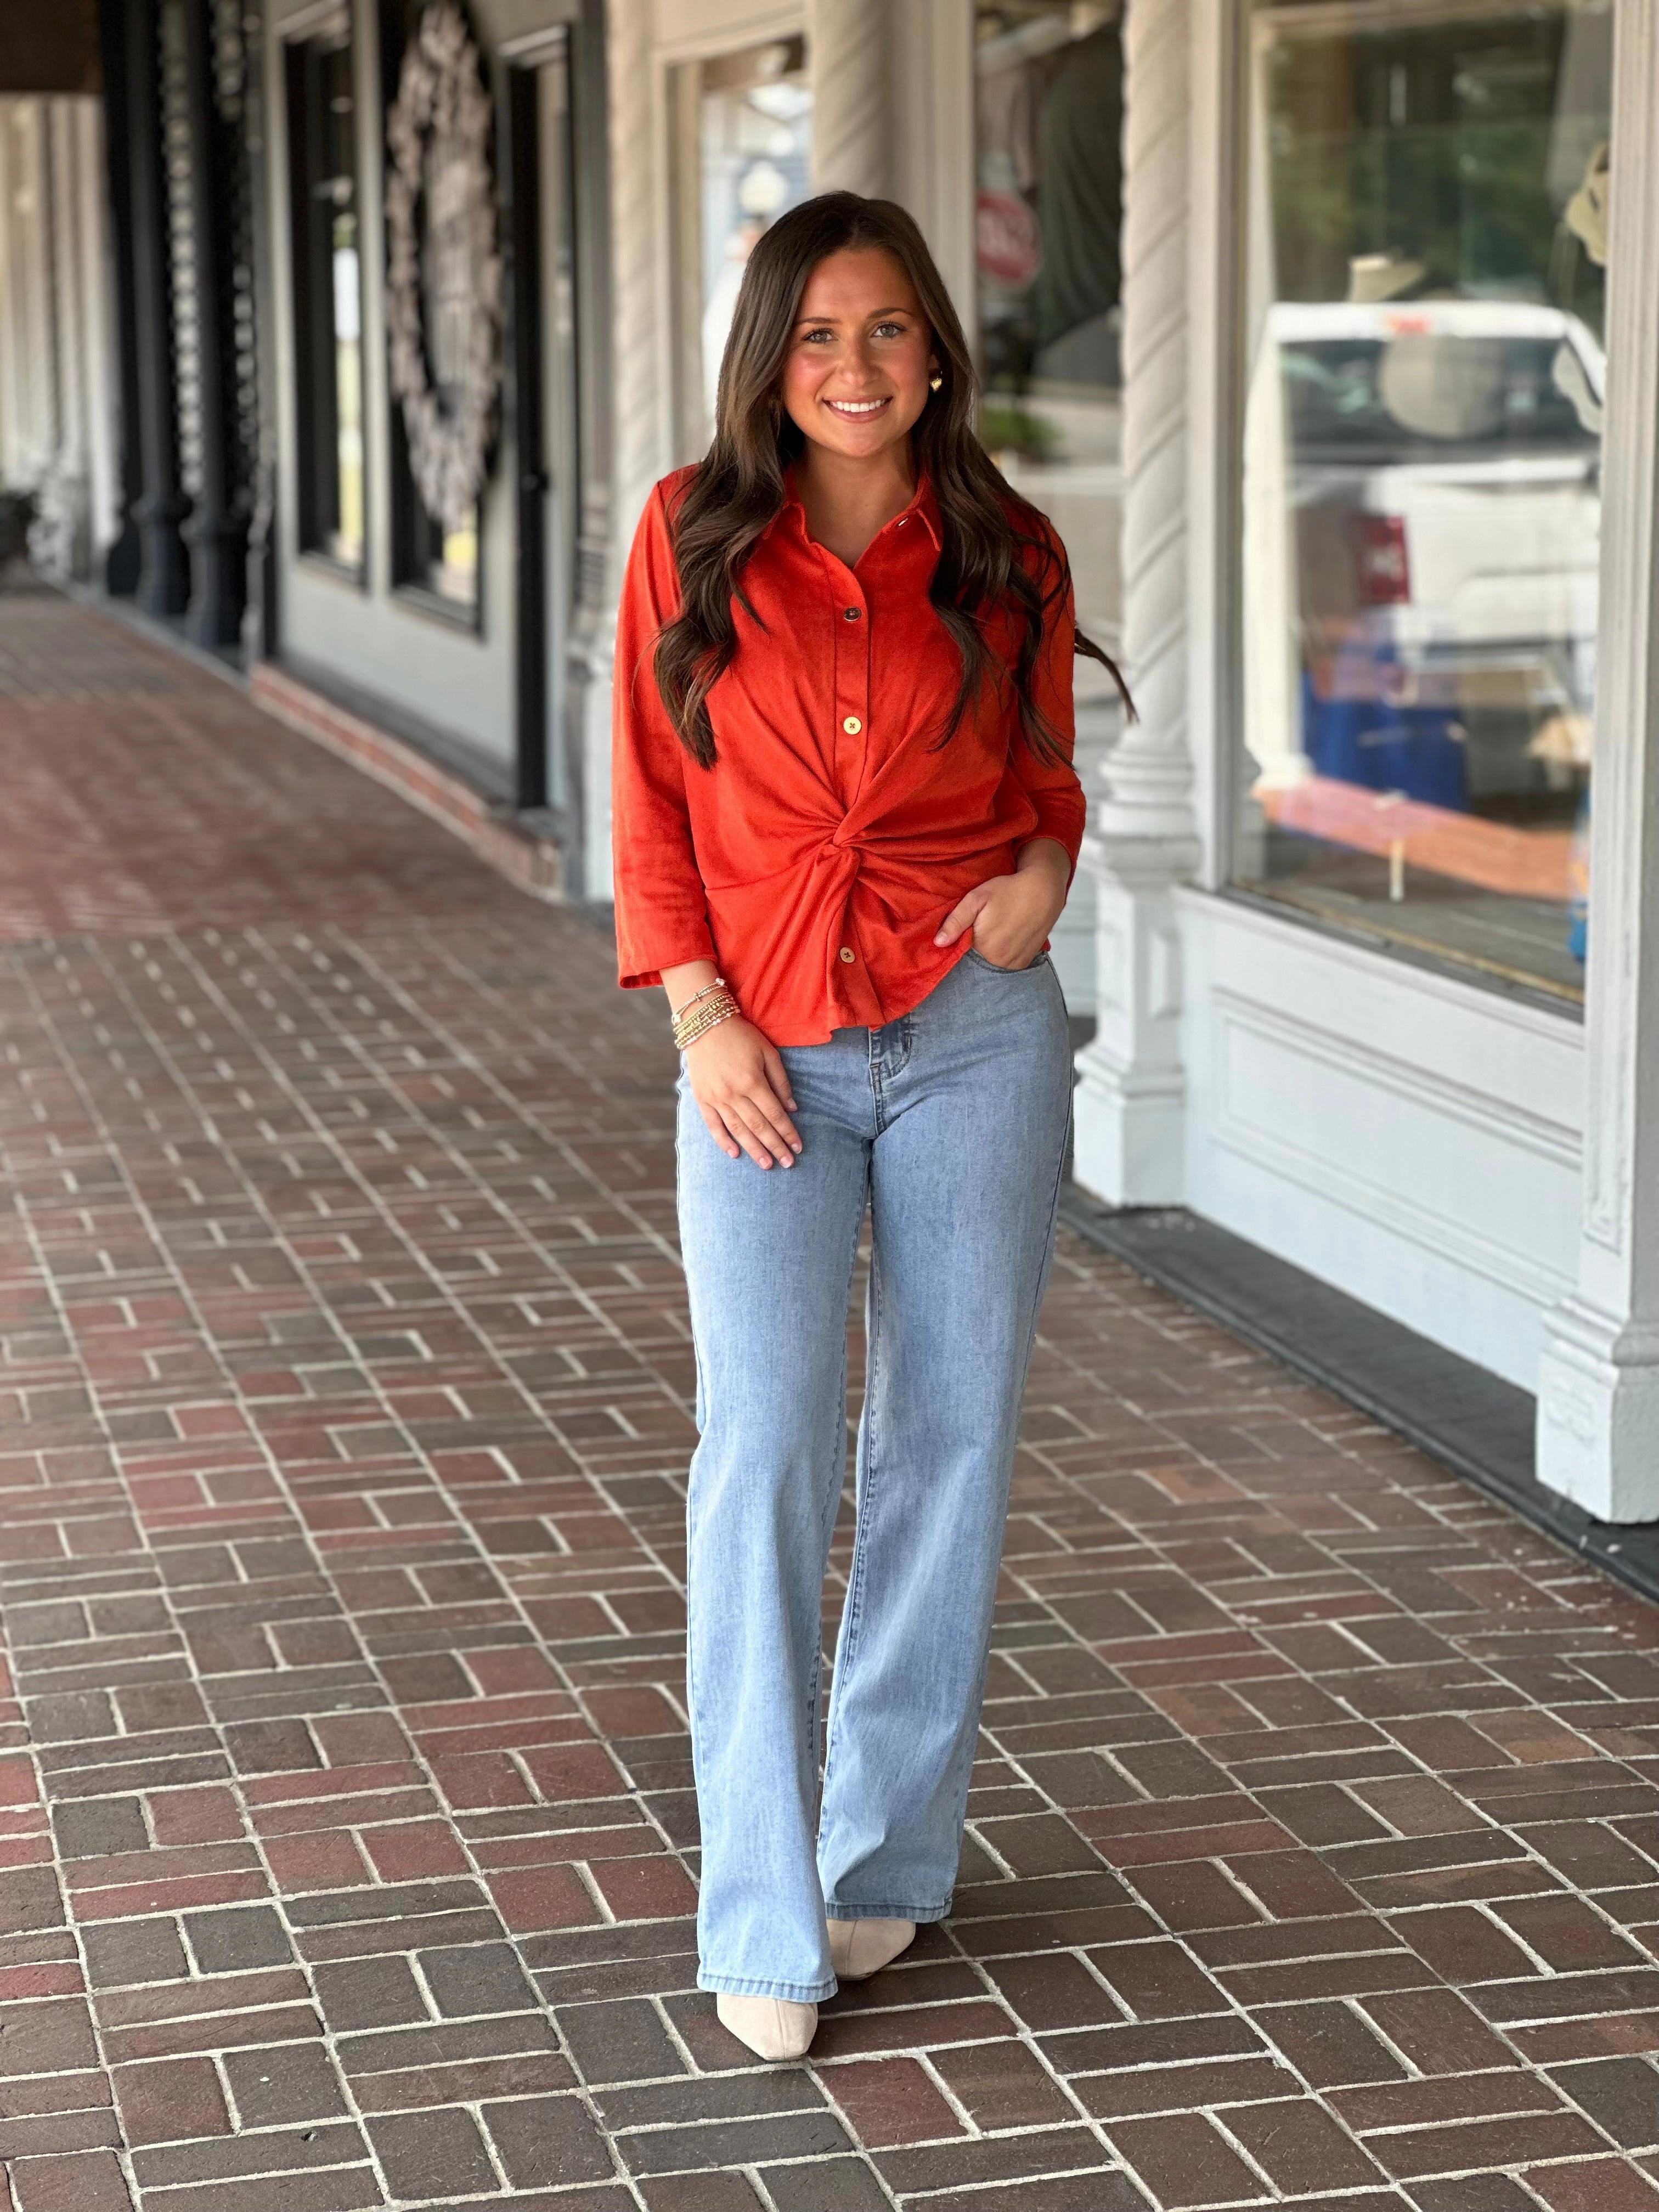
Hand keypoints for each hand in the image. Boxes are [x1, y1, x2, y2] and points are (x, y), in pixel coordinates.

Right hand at [685, 1015, 802, 1168]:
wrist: (704, 1024)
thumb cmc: (741, 1036)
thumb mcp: (768, 1052)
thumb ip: (781, 1081)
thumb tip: (792, 1108)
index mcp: (753, 1081)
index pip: (775, 1115)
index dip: (788, 1133)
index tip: (798, 1147)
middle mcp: (734, 1093)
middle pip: (759, 1127)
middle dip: (775, 1147)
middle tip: (787, 1164)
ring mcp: (716, 1098)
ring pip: (738, 1130)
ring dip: (754, 1149)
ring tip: (767, 1165)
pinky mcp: (702, 1098)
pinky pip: (713, 1125)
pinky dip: (723, 1141)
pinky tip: (735, 1154)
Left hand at [934, 837, 1069, 970]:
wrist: (1044, 890)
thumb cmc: (1008, 890)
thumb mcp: (977, 899)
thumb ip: (956, 921)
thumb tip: (938, 943)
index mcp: (984, 948)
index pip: (962, 953)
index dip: (962, 941)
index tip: (967, 928)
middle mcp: (1000, 961)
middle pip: (977, 959)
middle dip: (975, 947)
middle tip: (984, 926)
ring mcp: (1014, 963)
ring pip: (992, 962)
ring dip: (990, 951)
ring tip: (996, 931)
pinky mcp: (1025, 961)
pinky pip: (1007, 963)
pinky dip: (1004, 954)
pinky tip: (1006, 937)